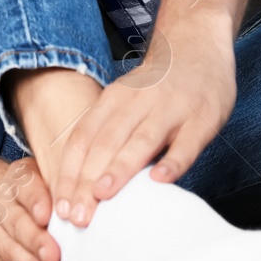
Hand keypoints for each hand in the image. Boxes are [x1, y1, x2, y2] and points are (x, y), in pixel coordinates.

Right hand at [0, 155, 59, 260]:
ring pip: (8, 239)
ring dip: (30, 256)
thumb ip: (65, 190)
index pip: (26, 185)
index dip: (35, 201)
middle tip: (53, 255)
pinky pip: (4, 253)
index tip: (45, 217)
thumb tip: (89, 206)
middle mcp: (3, 196)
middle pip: (17, 218)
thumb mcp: (47, 178)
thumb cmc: (35, 188)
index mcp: (21, 176)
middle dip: (36, 239)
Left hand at [52, 28, 235, 227]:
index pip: (83, 139)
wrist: (198, 44)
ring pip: (140, 142)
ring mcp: (171, 109)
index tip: (59, 206)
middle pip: (105, 144)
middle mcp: (138, 102)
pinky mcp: (202, 119)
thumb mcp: (126, 99)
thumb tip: (82, 183)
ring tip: (102, 197)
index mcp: (114, 99)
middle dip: (87, 182)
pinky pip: (186, 144)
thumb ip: (108, 132)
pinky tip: (159, 181)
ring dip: (119, 170)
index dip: (69, 173)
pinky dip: (173, 162)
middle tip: (75, 216)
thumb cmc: (158, 84)